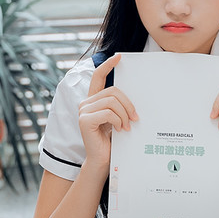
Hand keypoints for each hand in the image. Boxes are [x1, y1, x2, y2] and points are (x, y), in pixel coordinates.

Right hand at [78, 53, 137, 167]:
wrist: (102, 160)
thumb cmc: (111, 140)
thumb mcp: (117, 119)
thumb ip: (119, 106)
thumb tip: (134, 96)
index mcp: (93, 100)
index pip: (98, 77)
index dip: (108, 65)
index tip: (119, 57)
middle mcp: (86, 103)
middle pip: (113, 91)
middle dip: (128, 104)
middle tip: (135, 118)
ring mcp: (83, 111)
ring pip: (112, 102)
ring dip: (124, 115)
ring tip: (126, 126)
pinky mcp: (85, 120)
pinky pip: (108, 113)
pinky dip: (118, 121)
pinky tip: (119, 130)